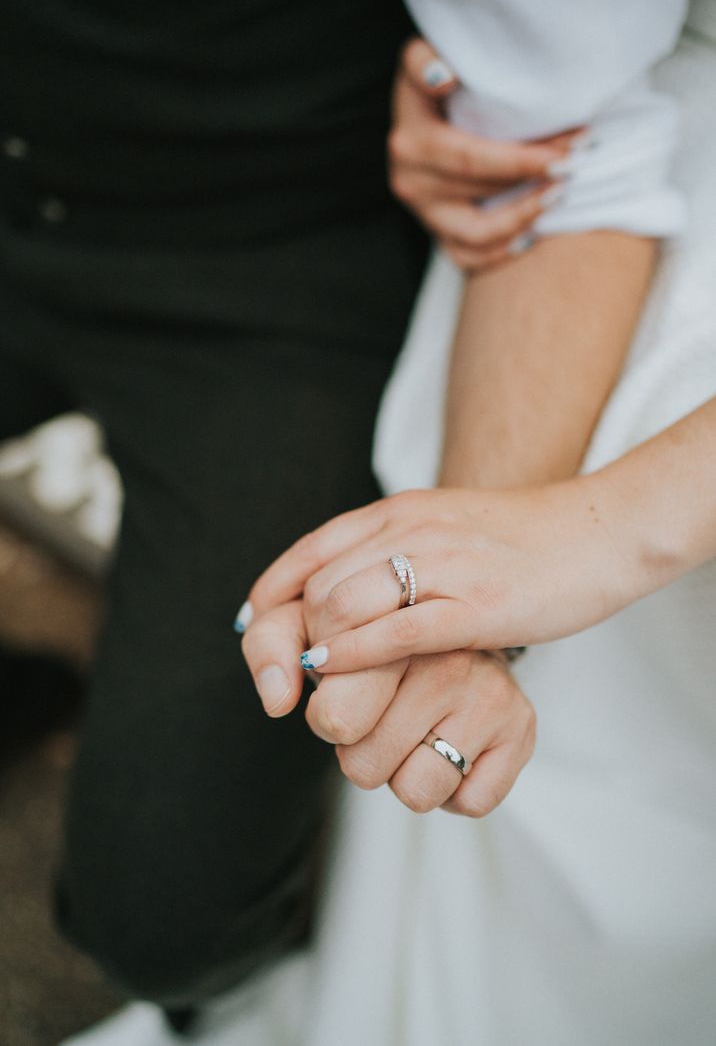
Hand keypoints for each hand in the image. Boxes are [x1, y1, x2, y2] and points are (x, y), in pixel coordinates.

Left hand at [240, 599, 534, 816]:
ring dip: (409, 776)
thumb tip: (277, 700)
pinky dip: (456, 792)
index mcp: (388, 629)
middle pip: (365, 767)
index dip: (330, 719)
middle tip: (382, 716)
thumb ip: (271, 646)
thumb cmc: (366, 639)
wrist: (452, 625)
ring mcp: (489, 693)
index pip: (334, 719)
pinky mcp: (521, 729)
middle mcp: (446, 658)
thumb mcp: (306, 623)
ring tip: (418, 731)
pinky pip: (468, 804)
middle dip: (362, 753)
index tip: (344, 693)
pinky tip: (454, 745)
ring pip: (416, 792)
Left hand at [244, 478, 640, 675]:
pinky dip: (355, 656)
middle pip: (316, 585)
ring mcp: (443, 567)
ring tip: (324, 681)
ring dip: (321, 650)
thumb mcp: (440, 527)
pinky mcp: (475, 605)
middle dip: (294, 634)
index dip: (271, 593)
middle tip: (296, 673)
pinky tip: (340, 673)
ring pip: (344, 605)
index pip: (310, 550)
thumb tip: (343, 588)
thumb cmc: (516, 540)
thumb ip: (391, 549)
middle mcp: (411, 531)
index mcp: (399, 512)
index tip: (253, 628)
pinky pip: (395, 633)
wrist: (594, 532)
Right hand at [389, 38, 581, 270]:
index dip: (521, 158)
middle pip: (482, 190)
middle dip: (535, 178)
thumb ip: (423, 61)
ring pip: (477, 233)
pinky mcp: (435, 234)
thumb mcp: (419, 61)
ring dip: (523, 218)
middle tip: (575, 164)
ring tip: (557, 196)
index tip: (565, 148)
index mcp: (410, 142)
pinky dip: (501, 252)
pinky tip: (530, 234)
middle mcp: (411, 182)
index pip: (471, 157)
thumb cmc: (432, 84)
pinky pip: (468, 258)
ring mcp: (423, 213)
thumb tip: (443, 80)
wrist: (416, 117)